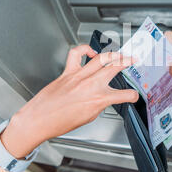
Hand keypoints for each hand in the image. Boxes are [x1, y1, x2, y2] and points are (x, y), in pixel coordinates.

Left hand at [0, 45, 138, 157]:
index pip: (124, 95)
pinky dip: (85, 49)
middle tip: (133, 59)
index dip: (132, 95)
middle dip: (128, 62)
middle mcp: (90, 85)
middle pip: (115, 67)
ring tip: (117, 53)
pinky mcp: (67, 72)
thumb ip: (99, 104)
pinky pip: (77, 54)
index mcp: (98, 100)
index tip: (133, 95)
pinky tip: (90, 52)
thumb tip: (103, 98)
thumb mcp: (88, 117)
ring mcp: (79, 76)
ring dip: (113, 54)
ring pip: (101, 57)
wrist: (39, 120)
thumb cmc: (59, 122)